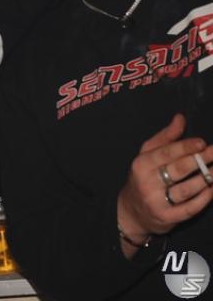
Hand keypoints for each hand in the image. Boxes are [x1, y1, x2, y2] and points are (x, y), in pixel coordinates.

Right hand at [118, 114, 212, 247]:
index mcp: (141, 164)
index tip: (203, 142)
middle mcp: (147, 182)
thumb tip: (180, 118)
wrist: (131, 211)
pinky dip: (203, 199)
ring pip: (186, 190)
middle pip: (178, 170)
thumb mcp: (147, 155)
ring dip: (206, 180)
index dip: (185, 147)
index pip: (166, 153)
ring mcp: (156, 201)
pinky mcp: (166, 218)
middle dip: (200, 161)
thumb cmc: (143, 177)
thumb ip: (165, 137)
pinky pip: (189, 208)